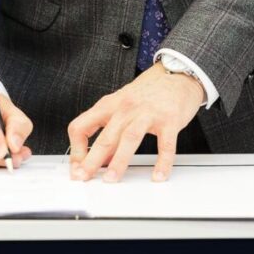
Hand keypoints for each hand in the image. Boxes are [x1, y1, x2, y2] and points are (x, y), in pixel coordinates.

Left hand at [68, 64, 205, 183]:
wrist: (178, 74)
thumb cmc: (148, 93)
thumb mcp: (121, 106)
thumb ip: (110, 131)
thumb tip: (101, 160)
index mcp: (109, 105)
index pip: (81, 126)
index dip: (76, 149)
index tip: (77, 167)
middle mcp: (125, 108)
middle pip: (104, 137)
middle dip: (92, 161)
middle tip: (84, 178)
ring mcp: (147, 113)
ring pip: (129, 138)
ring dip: (119, 161)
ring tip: (112, 179)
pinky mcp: (169, 120)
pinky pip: (165, 145)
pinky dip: (162, 162)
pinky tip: (158, 176)